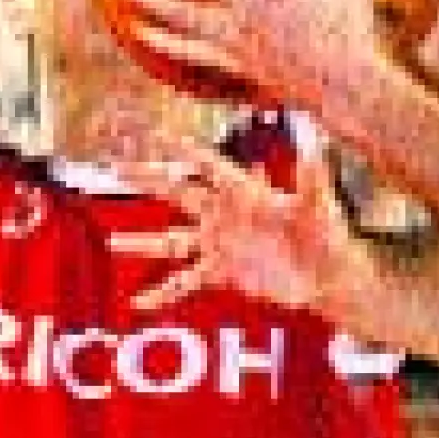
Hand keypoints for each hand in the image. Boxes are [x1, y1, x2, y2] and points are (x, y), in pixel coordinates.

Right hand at [105, 131, 357, 310]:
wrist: (327, 276)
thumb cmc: (326, 234)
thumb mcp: (319, 203)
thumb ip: (312, 173)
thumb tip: (315, 137)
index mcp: (244, 191)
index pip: (207, 164)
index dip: (182, 149)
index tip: (153, 134)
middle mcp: (224, 213)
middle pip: (178, 192)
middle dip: (148, 180)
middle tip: (116, 168)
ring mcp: (219, 243)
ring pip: (171, 241)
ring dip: (142, 243)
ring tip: (112, 244)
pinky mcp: (221, 271)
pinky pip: (184, 282)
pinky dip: (161, 292)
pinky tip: (137, 303)